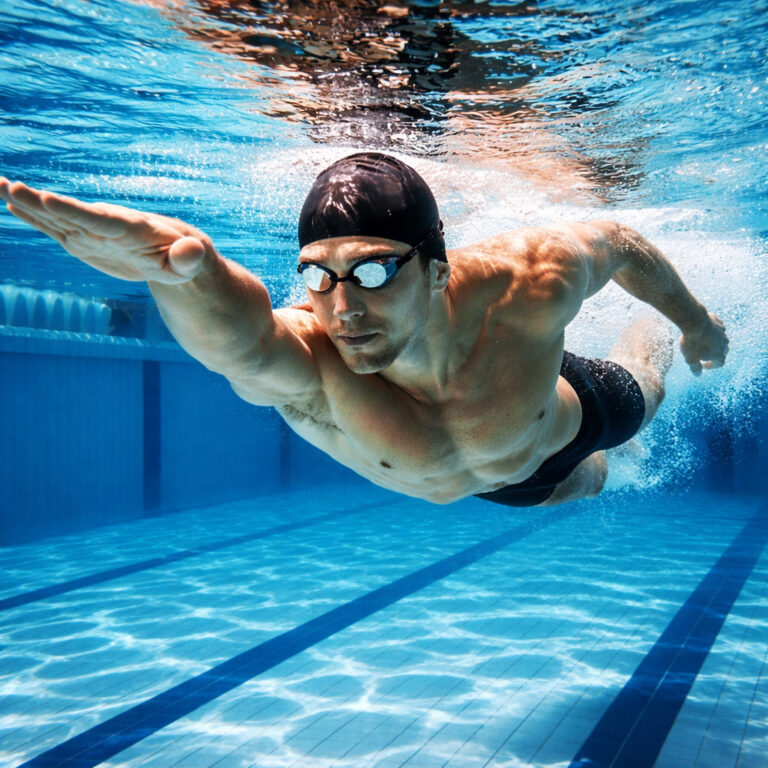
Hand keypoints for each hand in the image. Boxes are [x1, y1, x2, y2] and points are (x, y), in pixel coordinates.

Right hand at [0, 178, 208, 283]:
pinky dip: (33, 217)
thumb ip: (188, 259)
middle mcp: (105, 225)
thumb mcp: (188, 264)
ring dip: (26, 203)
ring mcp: (91, 232)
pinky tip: (10, 204)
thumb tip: (195, 251)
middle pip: (69, 213)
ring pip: (55, 217)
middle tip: (11, 186)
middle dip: (41, 202)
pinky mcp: (83, 240)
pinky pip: (54, 227)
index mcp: (129, 229)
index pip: (99, 220)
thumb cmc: (181, 259)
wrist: (170, 252)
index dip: (73, 210)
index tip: (47, 198)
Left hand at [679, 311, 728, 374]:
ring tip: (703, 341)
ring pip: (721, 339)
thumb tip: (698, 374)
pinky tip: (704, 329)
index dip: (711, 365)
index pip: (719, 363)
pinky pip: (718, 328)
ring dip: (714, 341)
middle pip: (722, 351)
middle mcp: (724, 344)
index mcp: (719, 354)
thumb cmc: (692, 342)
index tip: (703, 365)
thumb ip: (695, 368)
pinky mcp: (719, 322)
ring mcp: (723, 332)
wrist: (694, 322)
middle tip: (704, 353)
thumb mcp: (690, 359)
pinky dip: (713, 330)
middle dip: (714, 353)